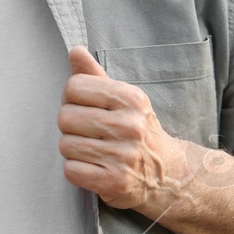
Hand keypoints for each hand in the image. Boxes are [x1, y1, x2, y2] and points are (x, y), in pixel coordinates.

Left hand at [57, 46, 185, 212]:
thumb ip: (95, 75)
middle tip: (89, 133)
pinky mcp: (114, 182)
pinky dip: (77, 170)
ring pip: (65, 145)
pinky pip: (71, 170)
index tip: (86, 108)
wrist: (167, 173)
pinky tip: (94, 168)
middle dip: (71, 126)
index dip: (72, 98)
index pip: (74, 86)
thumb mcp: (123, 99)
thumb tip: (75, 51)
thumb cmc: (137, 130)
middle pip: (65, 117)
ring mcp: (123, 156)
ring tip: (93, 151)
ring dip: (73, 150)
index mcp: (131, 99)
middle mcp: (129, 126)